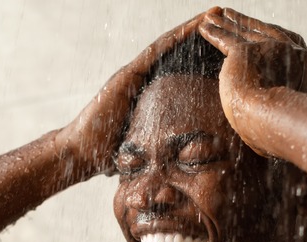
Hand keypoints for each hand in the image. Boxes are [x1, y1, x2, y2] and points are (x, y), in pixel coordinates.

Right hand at [56, 9, 215, 174]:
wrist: (80, 154)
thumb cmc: (107, 154)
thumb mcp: (143, 146)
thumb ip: (158, 144)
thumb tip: (180, 161)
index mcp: (148, 90)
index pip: (178, 64)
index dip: (198, 50)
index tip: (221, 40)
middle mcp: (141, 76)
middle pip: (175, 48)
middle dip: (199, 32)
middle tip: (225, 14)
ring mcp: (133, 73)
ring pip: (168, 44)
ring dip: (191, 27)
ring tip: (214, 13)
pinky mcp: (128, 75)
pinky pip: (156, 52)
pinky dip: (175, 38)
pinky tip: (194, 27)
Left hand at [200, 8, 306, 154]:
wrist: (277, 124)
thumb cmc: (285, 134)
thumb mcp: (292, 124)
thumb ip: (284, 119)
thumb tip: (273, 140)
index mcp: (305, 70)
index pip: (285, 46)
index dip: (269, 37)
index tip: (260, 32)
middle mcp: (291, 54)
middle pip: (263, 33)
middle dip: (244, 24)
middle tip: (230, 16)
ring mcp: (270, 50)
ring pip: (243, 34)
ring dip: (226, 25)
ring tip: (211, 18)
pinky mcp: (245, 52)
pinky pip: (227, 39)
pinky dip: (214, 32)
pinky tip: (204, 27)